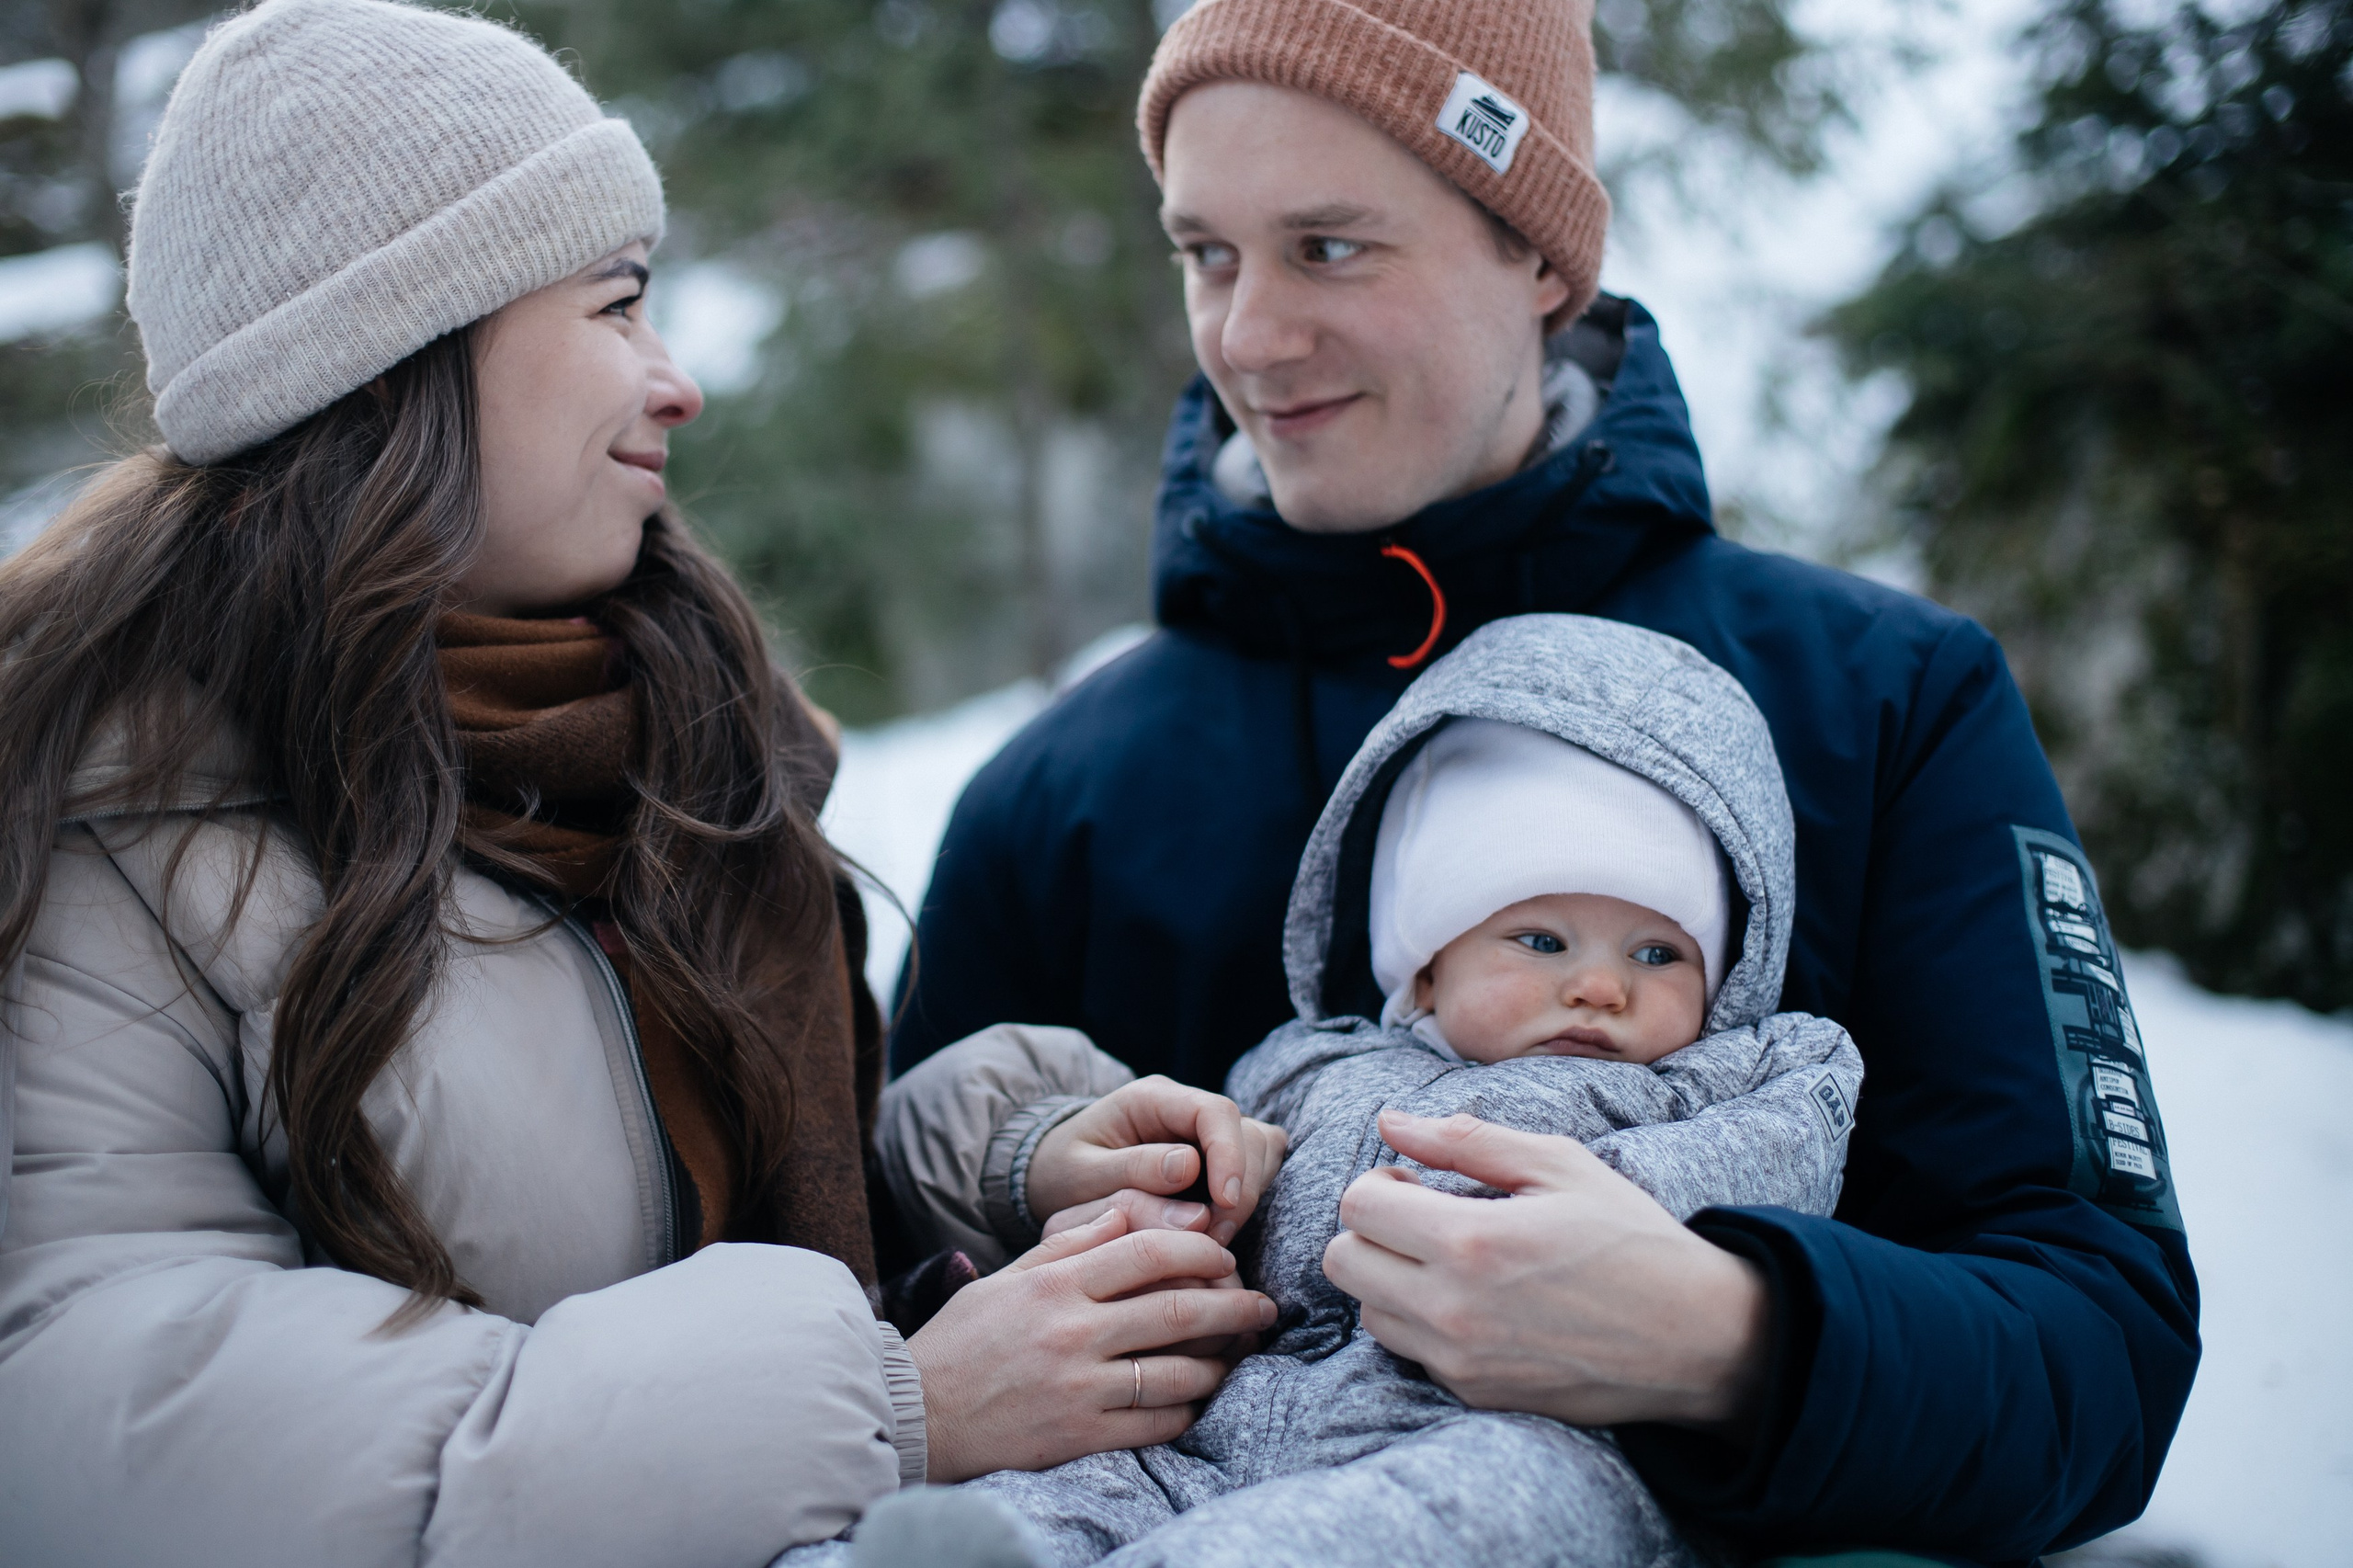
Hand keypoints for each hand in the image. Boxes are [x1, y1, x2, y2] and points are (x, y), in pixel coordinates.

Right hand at [908, 1207, 1277, 1480]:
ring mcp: (1079, 1387)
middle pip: (1176, 1309)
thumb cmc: (963, 1340)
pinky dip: (1186, 1410)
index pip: (1147, 1251)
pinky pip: (1155, 1422)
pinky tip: (1196, 1400)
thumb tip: (1128, 1212)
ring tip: (1236, 1356)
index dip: (1199, 1249)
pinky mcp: (1080, 1435)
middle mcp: (1073, 1331)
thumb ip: (1070, 1243)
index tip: (1225, 1257)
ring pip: (1177, 1370)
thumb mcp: (1008, 1277)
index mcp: (1057, 1284)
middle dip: (1233, 1306)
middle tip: (1263, 1306)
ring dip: (1218, 1363)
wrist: (915, 1415)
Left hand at [1026, 1076, 1286, 1245]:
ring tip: (1212, 1240)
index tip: (1223, 1203)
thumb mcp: (1082, 1175)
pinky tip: (1216, 1232)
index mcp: (1150, 1099)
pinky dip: (1245, 1201)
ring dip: (1247, 1197)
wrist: (1056, 1178)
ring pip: (1260, 1151)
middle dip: (1241, 1187)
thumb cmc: (1062, 1174)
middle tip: (1213, 1239)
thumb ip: (1132, 1171)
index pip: (1214, 1111)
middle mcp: (1186, 1107)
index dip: (1229, 1155)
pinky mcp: (1216, 1159)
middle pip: (1248, 1131)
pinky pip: (1253, 1171)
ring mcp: (1205, 1132)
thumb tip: (1191, 1168)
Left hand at [1321, 1111, 1769, 1431]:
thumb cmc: (1630, 1238)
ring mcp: (1460, 1360)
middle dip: (1372, 1231)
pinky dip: (1424, 1324)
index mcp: (1469, 1242)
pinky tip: (1476, 1303)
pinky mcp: (1474, 1394)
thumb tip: (1390, 1121)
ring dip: (1391, 1279)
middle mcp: (1451, 1309)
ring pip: (1368, 1312)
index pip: (1356, 1206)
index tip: (1417, 1182)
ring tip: (1451, 1262)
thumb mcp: (1559, 1165)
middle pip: (1344, 1262)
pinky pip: (1410, 1352)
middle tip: (1423, 1219)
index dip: (1380, 1183)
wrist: (1694, 1337)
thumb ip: (1465, 1140)